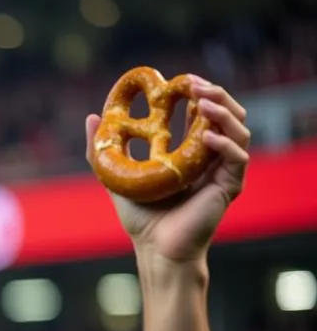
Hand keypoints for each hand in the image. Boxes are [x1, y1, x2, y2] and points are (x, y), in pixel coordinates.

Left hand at [85, 78, 249, 262]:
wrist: (155, 250)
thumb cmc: (140, 218)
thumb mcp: (117, 177)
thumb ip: (103, 150)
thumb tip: (91, 117)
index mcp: (191, 152)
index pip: (202, 113)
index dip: (197, 93)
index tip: (181, 80)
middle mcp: (211, 158)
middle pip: (226, 115)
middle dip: (214, 94)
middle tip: (195, 84)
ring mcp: (222, 171)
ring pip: (239, 129)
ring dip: (223, 112)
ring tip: (203, 102)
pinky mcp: (229, 186)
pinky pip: (236, 158)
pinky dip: (224, 144)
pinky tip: (206, 136)